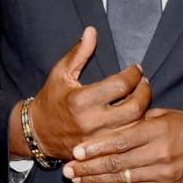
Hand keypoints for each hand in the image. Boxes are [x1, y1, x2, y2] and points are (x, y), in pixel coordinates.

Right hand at [11, 27, 150, 160]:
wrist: (37, 133)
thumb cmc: (51, 98)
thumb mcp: (61, 73)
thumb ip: (79, 52)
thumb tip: (92, 31)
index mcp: (81, 99)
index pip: (120, 84)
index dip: (134, 74)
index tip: (136, 69)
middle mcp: (92, 121)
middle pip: (134, 108)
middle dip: (145, 93)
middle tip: (145, 83)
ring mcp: (98, 140)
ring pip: (134, 127)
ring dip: (144, 111)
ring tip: (142, 98)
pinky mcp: (101, 152)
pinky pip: (127, 141)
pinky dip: (136, 128)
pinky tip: (136, 117)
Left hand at [62, 109, 182, 182]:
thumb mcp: (165, 114)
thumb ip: (137, 118)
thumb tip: (110, 120)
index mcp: (157, 130)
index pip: (120, 140)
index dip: (96, 147)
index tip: (76, 150)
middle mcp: (159, 153)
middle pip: (116, 162)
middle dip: (88, 167)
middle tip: (68, 169)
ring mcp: (162, 173)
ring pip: (121, 178)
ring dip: (95, 180)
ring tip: (75, 179)